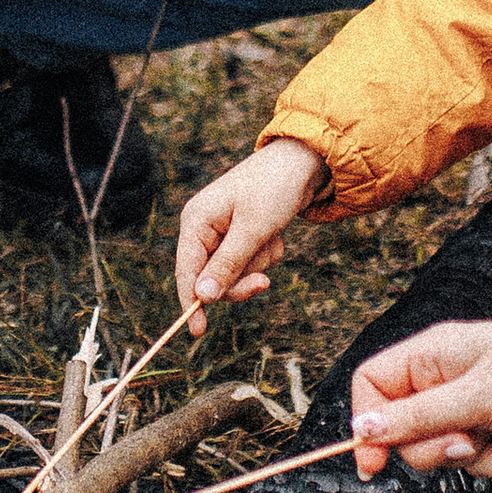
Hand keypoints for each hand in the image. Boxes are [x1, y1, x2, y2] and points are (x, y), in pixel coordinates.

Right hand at [175, 140, 323, 331]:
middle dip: (241, 280)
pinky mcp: (242, 235)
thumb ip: (227, 265)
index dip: (191, 302)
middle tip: (264, 284)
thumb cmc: (275, 188)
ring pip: (236, 273)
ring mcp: (223, 232)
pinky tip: (276, 232)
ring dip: (259, 263)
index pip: (186, 271)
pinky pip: (252, 262)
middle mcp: (204, 227)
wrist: (305, 161)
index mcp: (196, 221)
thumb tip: (203, 297)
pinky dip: (267, 253)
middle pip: (212, 279)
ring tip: (272, 236)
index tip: (198, 331)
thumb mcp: (253, 229)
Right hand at [349, 319, 491, 479]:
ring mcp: (475, 404)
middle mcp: (448, 377)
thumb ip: (417, 417)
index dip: (367, 423)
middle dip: (435, 447)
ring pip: (443, 451)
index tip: (373, 464)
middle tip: (468, 438)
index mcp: (433, 354)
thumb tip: (362, 429)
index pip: (372, 385)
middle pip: (404, 429)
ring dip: (474, 457)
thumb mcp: (477, 397)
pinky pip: (478, 460)